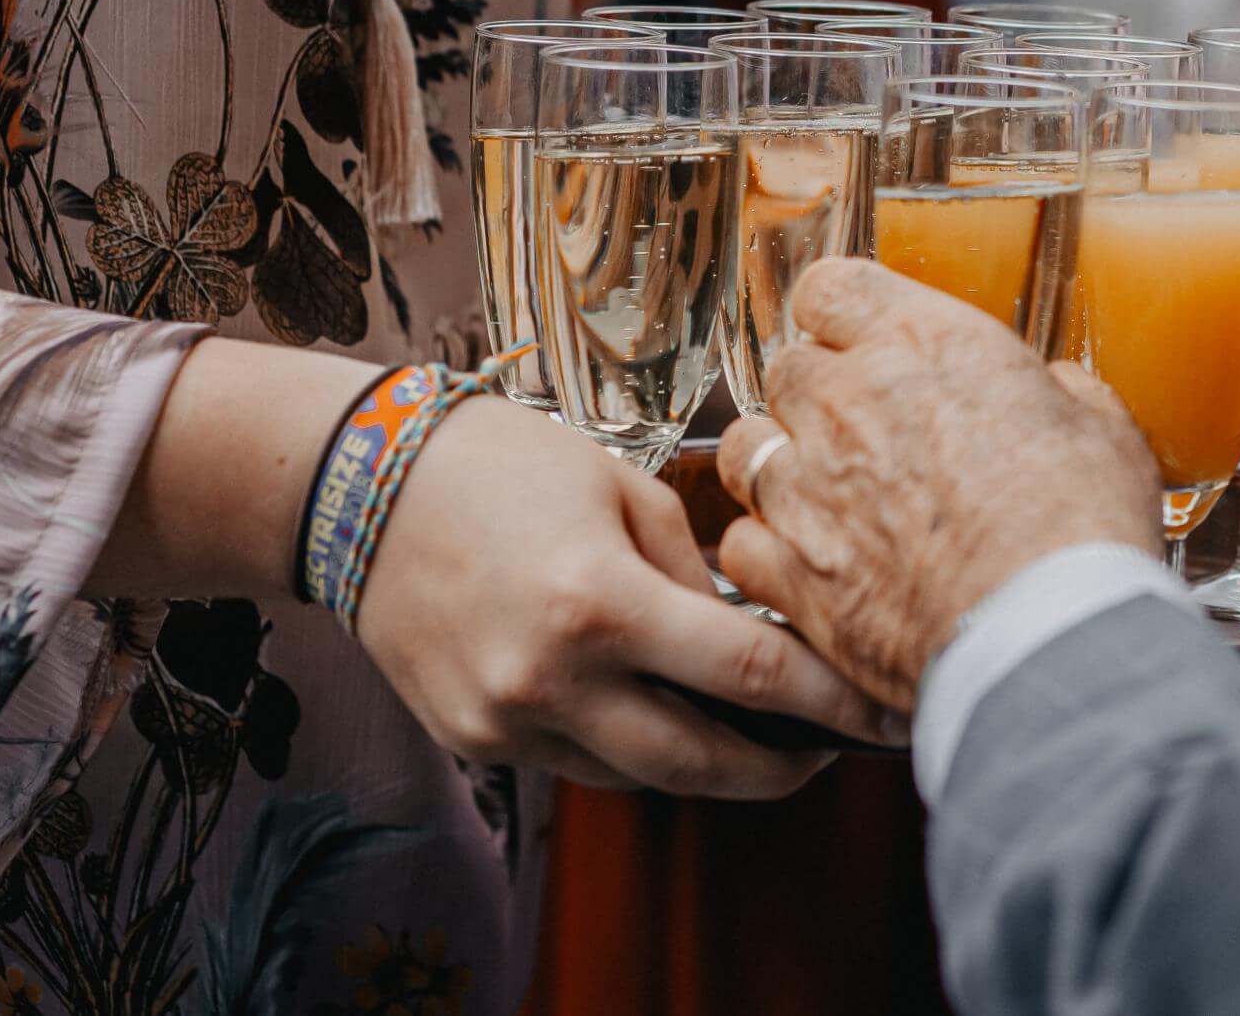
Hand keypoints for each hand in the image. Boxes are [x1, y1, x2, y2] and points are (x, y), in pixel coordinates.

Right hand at [354, 398, 903, 797]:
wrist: (355, 488)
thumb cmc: (497, 462)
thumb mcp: (617, 487)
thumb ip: (690, 568)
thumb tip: (746, 633)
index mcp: (600, 603)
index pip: (749, 676)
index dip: (831, 703)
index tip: (884, 710)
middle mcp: (552, 681)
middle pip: (702, 765)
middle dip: (783, 769)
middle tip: (836, 752)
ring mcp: (508, 722)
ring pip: (641, 777)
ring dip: (708, 763)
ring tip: (763, 735)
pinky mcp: (477, 740)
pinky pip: (581, 766)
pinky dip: (633, 749)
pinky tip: (664, 714)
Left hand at [715, 259, 1159, 711]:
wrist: (1049, 633)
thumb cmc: (1083, 526)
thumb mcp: (1100, 427)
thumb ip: (1056, 392)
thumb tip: (1053, 390)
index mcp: (923, 344)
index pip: (831, 287)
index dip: (841, 314)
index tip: (859, 337)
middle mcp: (849, 402)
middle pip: (787, 368)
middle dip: (815, 394)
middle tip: (860, 430)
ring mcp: (809, 487)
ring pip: (745, 448)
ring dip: (776, 464)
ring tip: (819, 493)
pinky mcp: (793, 573)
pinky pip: (740, 544)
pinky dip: (766, 552)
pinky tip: (806, 565)